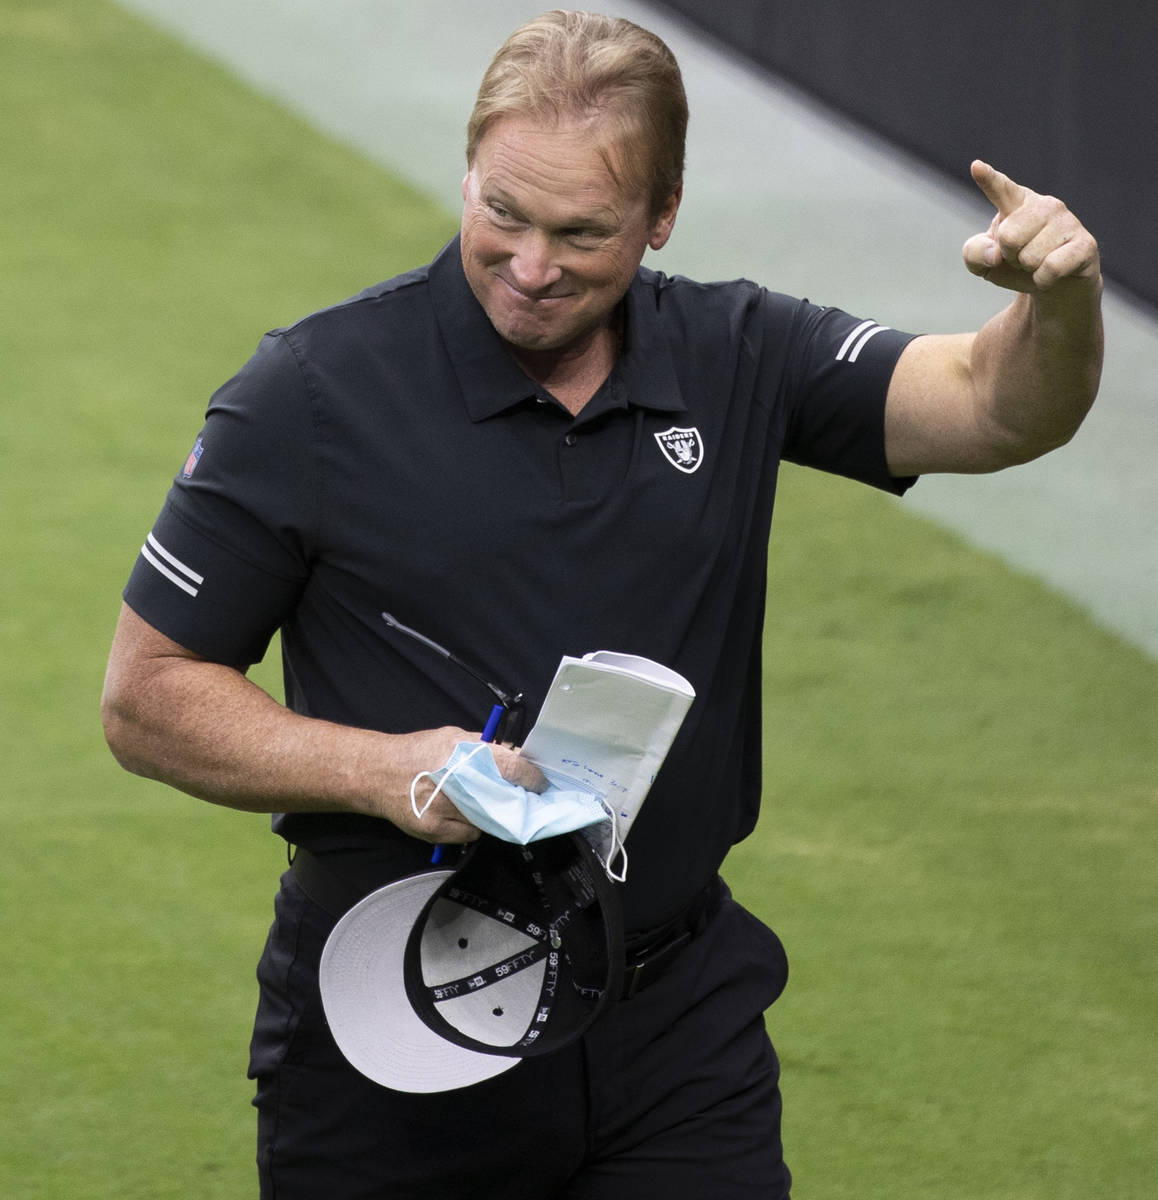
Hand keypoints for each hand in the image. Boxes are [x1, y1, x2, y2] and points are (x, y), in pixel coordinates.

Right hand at [382, 726, 546, 844]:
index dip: (532, 778)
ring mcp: (446, 809)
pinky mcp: (435, 830)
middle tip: (524, 798)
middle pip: (505, 798)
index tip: (540, 783)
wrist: (379, 773)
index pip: (513, 768)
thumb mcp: (454, 736)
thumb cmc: (419, 751)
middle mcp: (457, 782)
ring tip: (483, 802)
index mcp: (465, 754)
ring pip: (490, 820)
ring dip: (495, 813)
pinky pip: (471, 833)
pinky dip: (472, 825)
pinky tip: (460, 813)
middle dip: (519, 799)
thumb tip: (516, 755)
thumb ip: (485, 747)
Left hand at [962, 160, 1099, 294]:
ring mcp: (1067, 222)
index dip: (989, 179)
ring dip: (1028, 269)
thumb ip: (975, 253)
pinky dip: (1043, 280)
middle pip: (1008, 237)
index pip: (1001, 189)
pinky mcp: (1085, 244)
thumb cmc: (1016, 266)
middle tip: (1021, 257)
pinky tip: (1050, 274)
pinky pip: (1050, 268)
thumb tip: (995, 254)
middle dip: (1009, 256)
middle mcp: (1045, 206)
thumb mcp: (985, 262)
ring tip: (1038, 263)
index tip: (976, 166)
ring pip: (1029, 257)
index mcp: (1017, 203)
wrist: (1055, 285)